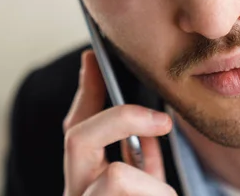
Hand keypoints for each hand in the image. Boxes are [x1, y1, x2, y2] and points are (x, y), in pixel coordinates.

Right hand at [62, 50, 176, 195]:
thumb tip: (146, 126)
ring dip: (154, 185)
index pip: (76, 126)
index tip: (93, 57)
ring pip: (116, 176)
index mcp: (83, 177)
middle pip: (77, 138)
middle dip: (122, 119)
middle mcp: (75, 189)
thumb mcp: (147, 185)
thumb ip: (140, 157)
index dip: (85, 90)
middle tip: (164, 121)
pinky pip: (144, 195)